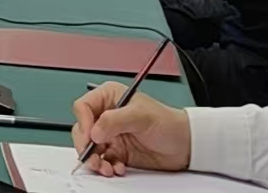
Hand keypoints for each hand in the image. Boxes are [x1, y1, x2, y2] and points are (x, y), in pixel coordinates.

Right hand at [70, 81, 192, 176]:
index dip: (84, 122)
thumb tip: (94, 132)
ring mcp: (111, 135)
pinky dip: (106, 166)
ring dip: (94, 160)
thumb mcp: (142, 117)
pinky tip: (116, 168)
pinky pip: (102, 160)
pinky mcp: (117, 151)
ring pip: (89, 147)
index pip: (83, 107)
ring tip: (104, 167)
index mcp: (109, 97)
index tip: (91, 137)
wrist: (184, 145)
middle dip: (86, 145)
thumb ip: (115, 120)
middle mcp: (107, 116)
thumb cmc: (168, 123)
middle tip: (93, 157)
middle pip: (83, 130)